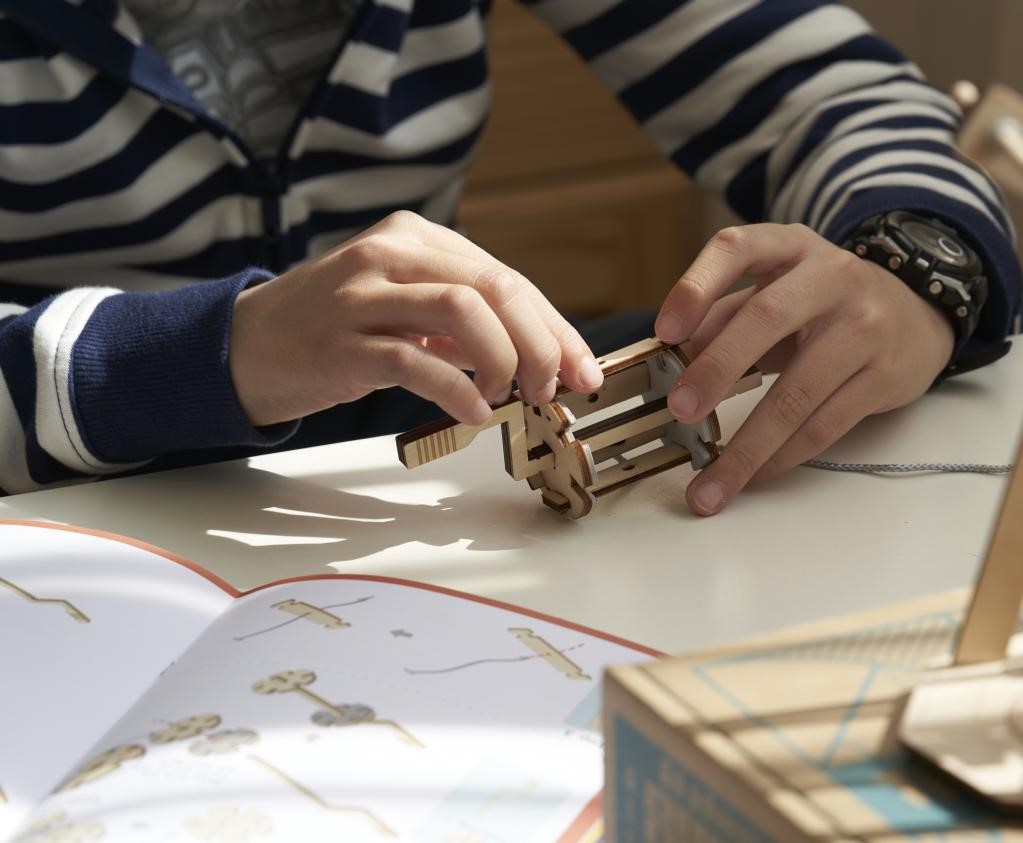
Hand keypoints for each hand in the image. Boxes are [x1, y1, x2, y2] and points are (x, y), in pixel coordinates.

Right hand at [230, 211, 602, 426]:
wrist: (241, 346)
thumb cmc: (334, 331)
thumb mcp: (403, 306)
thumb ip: (462, 321)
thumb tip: (540, 355)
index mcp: (415, 238)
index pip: (506, 277)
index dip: (555, 327)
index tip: (583, 368)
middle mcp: (391, 254)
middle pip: (495, 288)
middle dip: (541, 343)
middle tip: (553, 387)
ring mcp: (362, 295)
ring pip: (462, 311)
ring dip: (504, 360)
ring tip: (510, 396)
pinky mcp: (340, 342)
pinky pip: (414, 360)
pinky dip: (455, 389)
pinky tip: (474, 412)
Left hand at [655, 223, 954, 515]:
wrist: (916, 316)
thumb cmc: (824, 305)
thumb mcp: (774, 292)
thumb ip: (720, 318)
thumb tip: (665, 361)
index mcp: (791, 247)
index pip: (737, 248)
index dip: (696, 287)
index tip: (666, 332)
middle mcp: (831, 278)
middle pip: (767, 318)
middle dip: (717, 369)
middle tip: (680, 411)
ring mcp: (864, 327)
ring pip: (798, 392)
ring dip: (747, 446)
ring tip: (709, 485)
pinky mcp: (884, 377)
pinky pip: (825, 425)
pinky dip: (781, 457)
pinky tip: (752, 476)